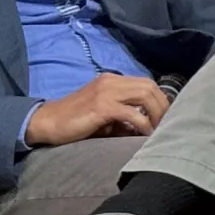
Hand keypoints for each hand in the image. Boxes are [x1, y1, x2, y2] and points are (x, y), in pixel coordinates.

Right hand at [26, 73, 168, 146]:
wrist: (48, 122)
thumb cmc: (76, 121)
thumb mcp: (104, 112)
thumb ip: (125, 112)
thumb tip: (148, 124)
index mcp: (113, 80)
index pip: (147, 83)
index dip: (160, 100)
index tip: (165, 117)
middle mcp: (111, 81)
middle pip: (150, 87)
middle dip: (163, 106)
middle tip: (166, 125)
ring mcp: (106, 92)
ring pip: (144, 95)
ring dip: (156, 114)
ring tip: (158, 130)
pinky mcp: (101, 106)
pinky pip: (131, 113)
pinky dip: (143, 124)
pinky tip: (145, 134)